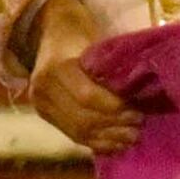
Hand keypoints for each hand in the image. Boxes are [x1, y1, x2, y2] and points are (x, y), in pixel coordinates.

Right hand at [24, 0, 144, 155]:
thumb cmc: (79, 33)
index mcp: (57, 67)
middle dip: (113, 126)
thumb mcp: (94, 41)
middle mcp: (43, 88)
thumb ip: (109, 66)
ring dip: (107, 138)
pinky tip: (115, 145)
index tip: (136, 112)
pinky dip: (95, 143)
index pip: (87, 96)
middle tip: (138, 127)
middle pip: (82, 118)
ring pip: (77, 131)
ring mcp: (40, 104)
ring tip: (131, 139)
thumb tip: (139, 89)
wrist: (50, 33)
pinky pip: (71, 135)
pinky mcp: (43, 115)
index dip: (113, 108)